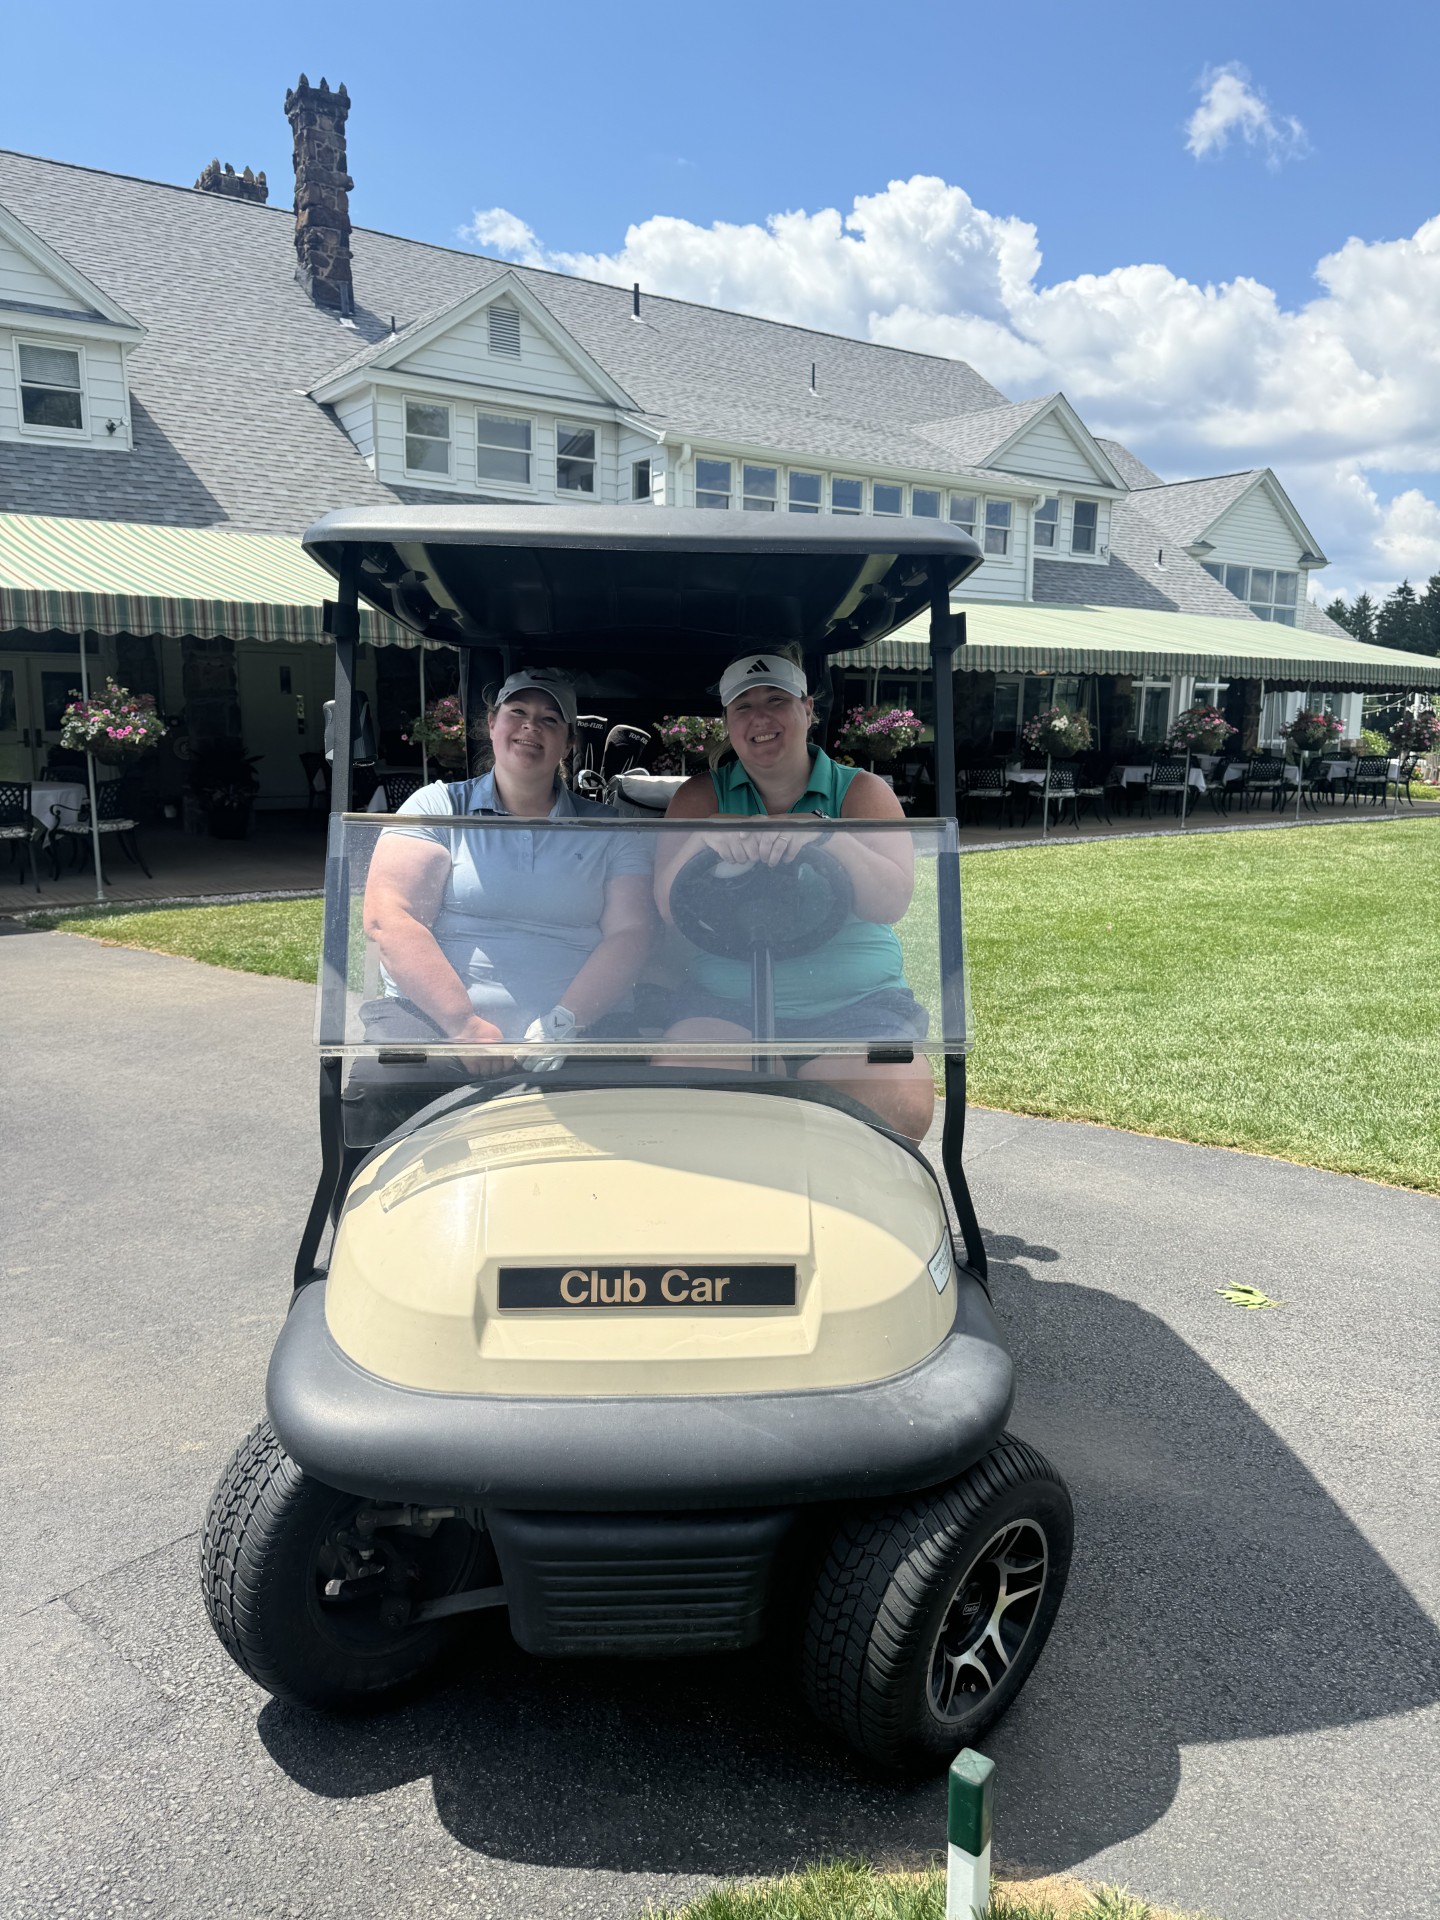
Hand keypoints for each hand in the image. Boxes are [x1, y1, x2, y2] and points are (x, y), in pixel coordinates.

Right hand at [448, 1011, 508, 1075]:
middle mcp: (490, 1055)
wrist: (466, 1024)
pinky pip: (474, 1071)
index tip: (503, 1066)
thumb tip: (505, 1055)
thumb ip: (501, 1046)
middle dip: (494, 1068)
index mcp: (499, 1048)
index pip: (507, 1064)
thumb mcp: (496, 1035)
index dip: (505, 1066)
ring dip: (484, 1069)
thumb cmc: (482, 1028)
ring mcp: (479, 1059)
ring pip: (485, 1072)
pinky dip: (475, 1069)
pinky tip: (475, 1064)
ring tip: (482, 1064)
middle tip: (491, 1064)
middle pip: (496, 1070)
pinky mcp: (469, 1061)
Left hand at [515, 1005, 578, 1074]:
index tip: (520, 1056)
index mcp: (532, 1044)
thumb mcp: (533, 1029)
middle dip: (527, 1064)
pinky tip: (546, 1067)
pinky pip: (552, 1068)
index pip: (520, 1057)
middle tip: (528, 1061)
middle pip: (528, 1066)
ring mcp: (550, 1056)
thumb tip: (522, 1046)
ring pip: (538, 1070)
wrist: (564, 1020)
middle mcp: (540, 1052)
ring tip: (536, 1064)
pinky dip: (548, 1069)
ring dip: (536, 1068)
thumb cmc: (547, 1023)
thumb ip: (528, 1039)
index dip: (519, 1058)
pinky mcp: (560, 1057)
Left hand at [698, 822, 821, 867]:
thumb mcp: (775, 826)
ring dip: (774, 857)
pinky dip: (788, 857)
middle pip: (767, 838)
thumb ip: (763, 833)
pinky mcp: (800, 837)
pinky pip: (792, 850)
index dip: (748, 828)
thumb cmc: (787, 828)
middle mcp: (780, 824)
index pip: (757, 822)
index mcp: (771, 821)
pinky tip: (786, 861)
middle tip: (762, 860)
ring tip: (771, 864)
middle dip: (763, 852)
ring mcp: (791, 830)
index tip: (740, 837)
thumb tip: (746, 845)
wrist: (811, 824)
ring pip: (779, 846)